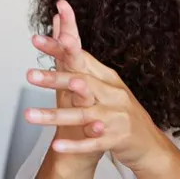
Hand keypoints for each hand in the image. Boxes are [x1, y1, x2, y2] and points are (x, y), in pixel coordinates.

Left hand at [27, 2, 167, 173]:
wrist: (149, 143)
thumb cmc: (122, 113)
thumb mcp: (106, 86)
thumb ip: (82, 62)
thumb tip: (63, 32)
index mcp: (109, 80)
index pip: (81, 60)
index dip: (60, 49)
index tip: (37, 39)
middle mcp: (114, 95)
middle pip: (83, 83)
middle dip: (56, 79)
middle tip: (30, 75)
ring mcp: (116, 118)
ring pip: (83, 115)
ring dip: (55, 115)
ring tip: (30, 115)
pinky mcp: (116, 140)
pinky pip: (92, 143)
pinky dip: (75, 145)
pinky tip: (57, 146)